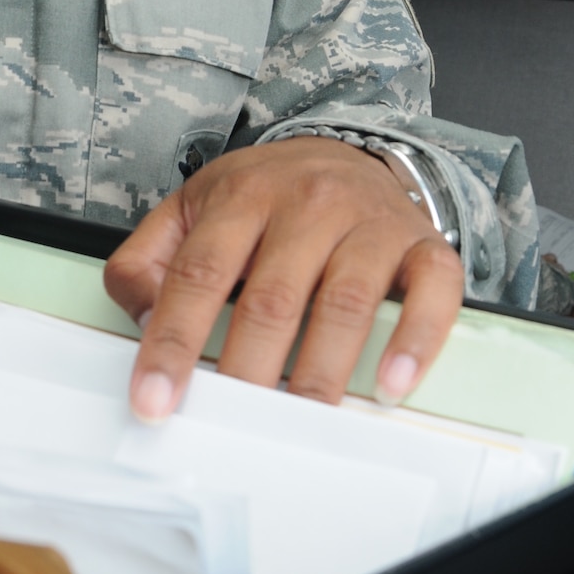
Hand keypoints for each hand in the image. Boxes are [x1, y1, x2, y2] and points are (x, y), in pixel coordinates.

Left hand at [103, 136, 463, 421]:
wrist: (347, 151)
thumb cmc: (265, 195)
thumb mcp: (191, 208)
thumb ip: (148, 260)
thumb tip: (142, 317)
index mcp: (243, 197)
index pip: (199, 275)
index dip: (173, 341)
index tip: (155, 399)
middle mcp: (308, 204)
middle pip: (273, 297)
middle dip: (247, 368)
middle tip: (230, 422)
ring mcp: (369, 224)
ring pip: (344, 301)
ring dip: (321, 370)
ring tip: (300, 419)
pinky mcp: (422, 246)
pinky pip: (430, 294)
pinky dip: (414, 341)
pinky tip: (389, 384)